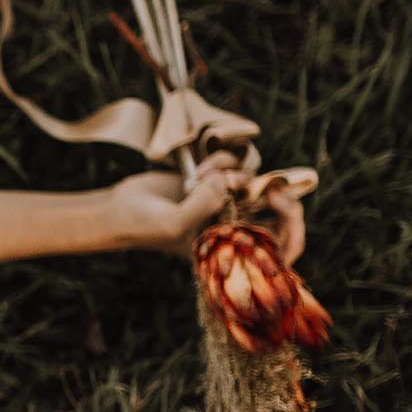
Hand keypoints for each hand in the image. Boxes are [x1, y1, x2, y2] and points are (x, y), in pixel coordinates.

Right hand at [107, 151, 305, 262]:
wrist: (119, 208)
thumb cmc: (144, 226)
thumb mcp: (174, 223)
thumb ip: (206, 204)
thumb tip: (228, 181)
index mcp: (231, 250)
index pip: (278, 251)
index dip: (293, 231)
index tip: (280, 207)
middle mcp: (233, 227)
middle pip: (279, 213)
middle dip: (278, 194)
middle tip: (269, 185)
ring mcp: (226, 203)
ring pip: (255, 182)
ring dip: (236, 172)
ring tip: (205, 174)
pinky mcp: (215, 181)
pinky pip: (235, 165)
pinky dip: (223, 160)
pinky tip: (200, 166)